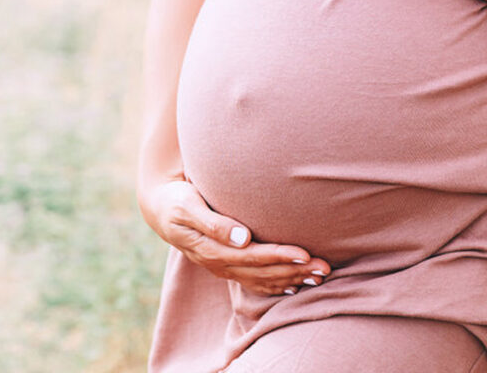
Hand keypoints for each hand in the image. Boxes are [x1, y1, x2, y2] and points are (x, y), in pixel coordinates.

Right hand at [144, 179, 330, 295]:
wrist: (161, 210)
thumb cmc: (177, 201)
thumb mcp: (188, 206)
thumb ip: (214, 222)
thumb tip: (242, 238)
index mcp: (211, 250)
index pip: (252, 257)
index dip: (279, 257)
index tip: (304, 254)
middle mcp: (220, 264)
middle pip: (263, 272)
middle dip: (294, 271)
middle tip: (325, 267)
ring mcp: (224, 268)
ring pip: (263, 279)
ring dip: (292, 279)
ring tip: (320, 276)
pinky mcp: (228, 266)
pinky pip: (256, 281)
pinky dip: (277, 285)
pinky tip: (296, 285)